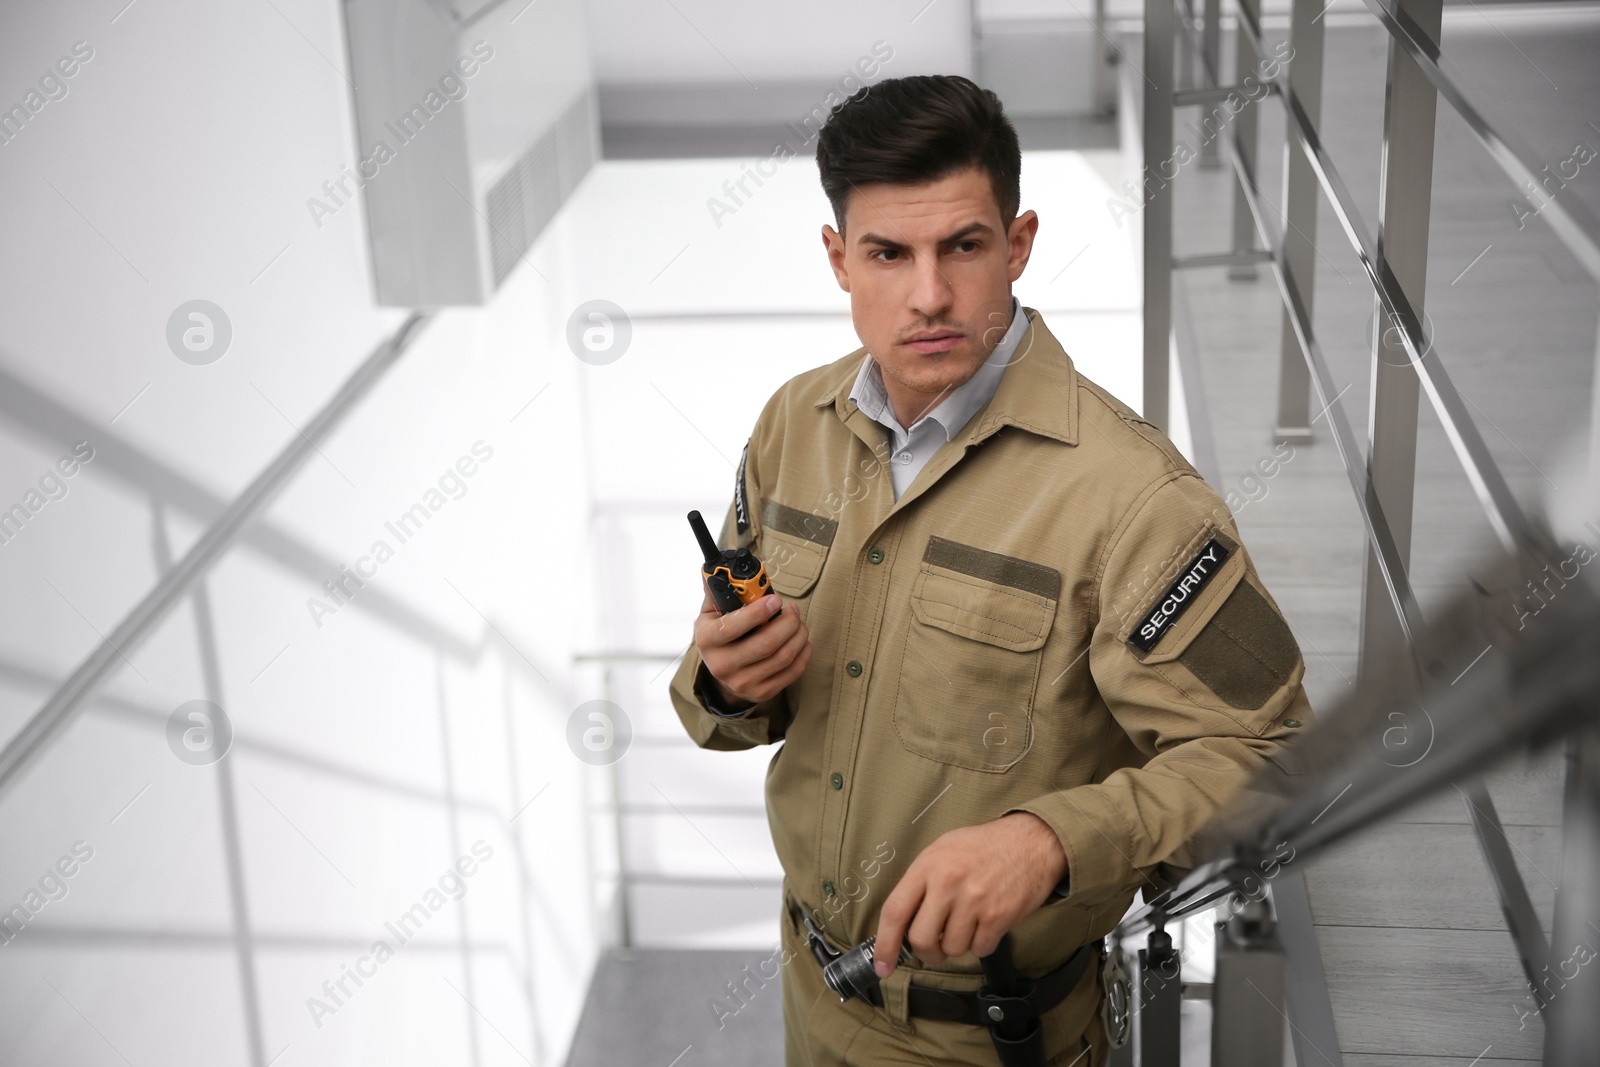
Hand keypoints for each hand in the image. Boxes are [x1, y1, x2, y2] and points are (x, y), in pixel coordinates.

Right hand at [694, 577, 812, 704]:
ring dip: (799, 634)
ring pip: (783, 657)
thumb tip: (718, 567)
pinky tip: (802, 640)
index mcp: (707, 641)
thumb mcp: (711, 613)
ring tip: (798, 621)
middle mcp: (722, 666)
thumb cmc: (720, 634)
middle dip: (787, 622)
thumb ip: (718, 590)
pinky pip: (793, 671)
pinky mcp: (762, 692)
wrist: (723, 673)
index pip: (733, 627)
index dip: (758, 612)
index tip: (776, 599)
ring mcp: (743, 683)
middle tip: (793, 609)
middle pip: (765, 644)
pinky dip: (804, 652)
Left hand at [872, 812, 1065, 975]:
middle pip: (920, 940)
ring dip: (957, 945)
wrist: (1033, 841)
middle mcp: (948, 883)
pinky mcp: (998, 916)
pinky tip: (987, 924)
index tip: (881, 966)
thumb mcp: (944, 849)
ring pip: (951, 949)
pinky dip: (981, 944)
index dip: (884, 945)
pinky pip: (979, 949)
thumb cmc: (985, 846)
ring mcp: (974, 901)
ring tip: (968, 923)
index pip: (894, 911)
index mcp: (928, 865)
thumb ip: (921, 882)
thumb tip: (902, 922)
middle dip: (926, 952)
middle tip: (934, 947)